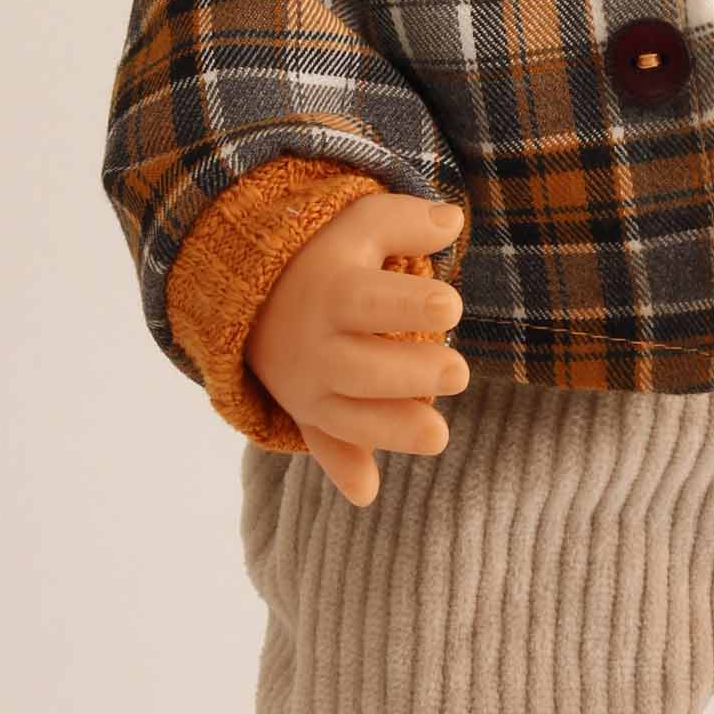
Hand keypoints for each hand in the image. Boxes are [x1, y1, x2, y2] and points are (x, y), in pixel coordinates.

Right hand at [245, 191, 468, 503]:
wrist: (254, 295)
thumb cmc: (329, 254)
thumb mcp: (360, 222)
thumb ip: (406, 221)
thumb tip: (451, 223)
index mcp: (329, 291)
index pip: (366, 301)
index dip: (408, 305)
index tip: (450, 307)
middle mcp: (313, 344)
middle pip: (359, 366)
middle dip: (410, 373)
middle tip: (460, 372)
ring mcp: (307, 385)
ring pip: (345, 415)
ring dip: (390, 429)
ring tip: (439, 435)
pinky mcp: (308, 412)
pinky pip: (320, 442)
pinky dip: (340, 467)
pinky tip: (367, 491)